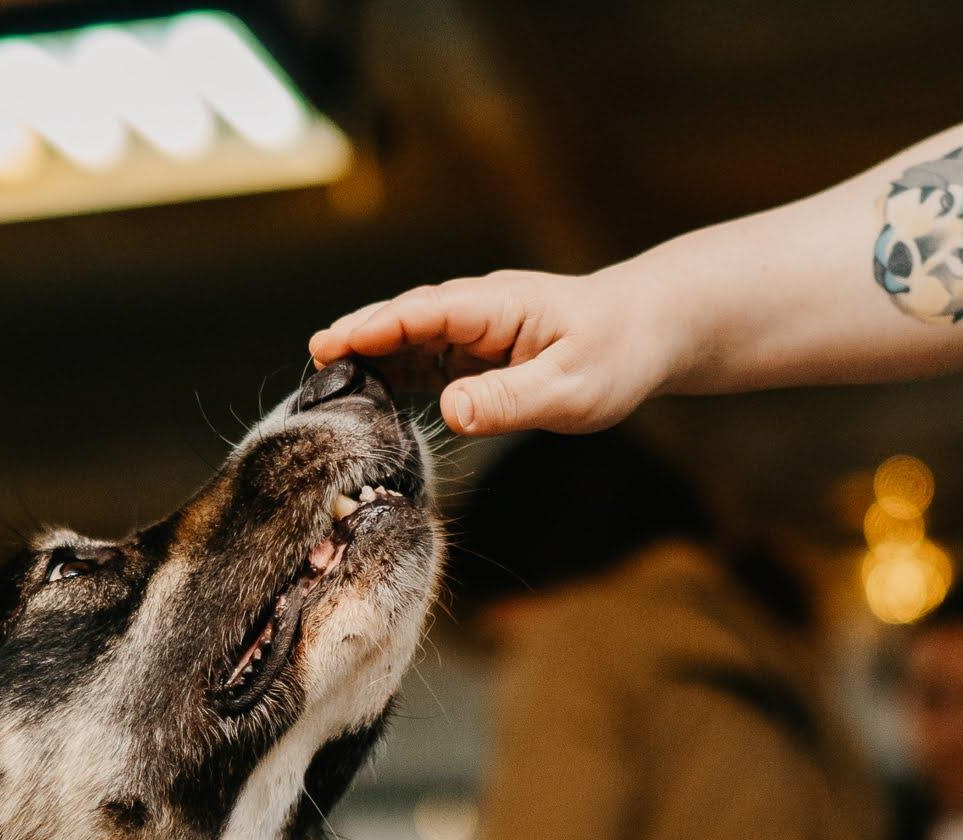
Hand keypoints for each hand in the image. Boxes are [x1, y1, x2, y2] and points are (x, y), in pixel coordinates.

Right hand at [308, 264, 679, 436]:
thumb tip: (449, 410)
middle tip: (312, 363)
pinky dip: (396, 375)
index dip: (374, 327)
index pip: (422, 312)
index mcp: (496, 307)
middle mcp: (479, 310)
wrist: (650, 330)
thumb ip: (508, 401)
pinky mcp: (479, 351)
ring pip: (411, 339)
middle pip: (405, 319)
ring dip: (371, 359)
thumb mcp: (570, 389)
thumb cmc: (618, 354)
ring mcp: (476, 329)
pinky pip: (427, 359)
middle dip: (357, 337)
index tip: (330, 344)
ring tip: (327, 389)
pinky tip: (371, 400)